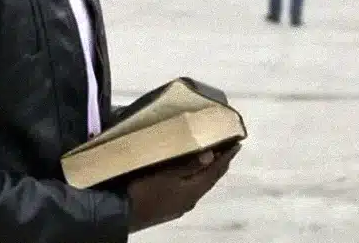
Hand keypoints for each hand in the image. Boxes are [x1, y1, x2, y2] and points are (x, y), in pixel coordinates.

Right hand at [125, 143, 241, 232]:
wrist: (121, 214)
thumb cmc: (143, 190)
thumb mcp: (166, 174)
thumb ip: (188, 165)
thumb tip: (211, 155)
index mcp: (193, 191)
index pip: (215, 171)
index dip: (226, 157)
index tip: (237, 143)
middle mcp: (190, 200)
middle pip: (210, 179)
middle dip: (219, 164)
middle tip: (228, 149)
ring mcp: (180, 205)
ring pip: (200, 185)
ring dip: (208, 171)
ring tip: (212, 158)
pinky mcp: (170, 207)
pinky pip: (190, 189)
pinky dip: (196, 178)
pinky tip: (191, 174)